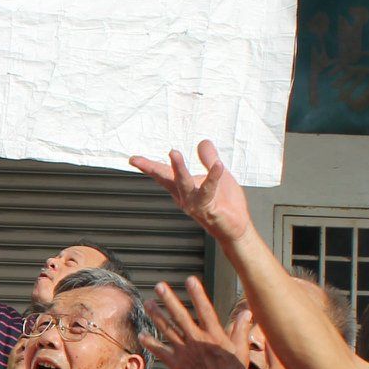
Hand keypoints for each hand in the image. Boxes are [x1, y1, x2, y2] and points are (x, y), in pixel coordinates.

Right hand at [129, 140, 252, 243]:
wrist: (236, 226)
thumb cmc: (225, 203)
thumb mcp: (217, 175)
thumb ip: (208, 158)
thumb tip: (202, 142)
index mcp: (183, 188)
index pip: (164, 174)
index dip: (149, 166)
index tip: (133, 159)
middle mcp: (184, 196)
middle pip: (165, 179)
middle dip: (151, 168)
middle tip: (137, 160)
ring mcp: (194, 203)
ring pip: (183, 184)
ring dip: (178, 169)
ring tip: (173, 154)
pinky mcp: (207, 208)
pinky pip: (208, 190)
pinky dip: (213, 176)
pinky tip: (218, 165)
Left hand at [140, 277, 247, 368]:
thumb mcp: (241, 350)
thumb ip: (241, 329)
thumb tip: (247, 311)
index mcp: (215, 335)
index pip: (205, 309)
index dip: (198, 294)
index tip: (190, 279)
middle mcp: (198, 341)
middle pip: (181, 315)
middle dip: (169, 299)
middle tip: (159, 286)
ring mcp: (185, 353)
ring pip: (167, 330)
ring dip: (156, 315)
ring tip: (148, 303)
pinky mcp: (176, 365)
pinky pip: (160, 351)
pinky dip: (150, 342)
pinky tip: (142, 334)